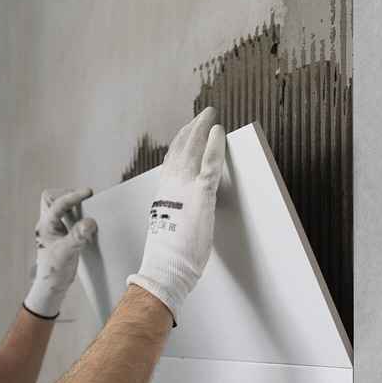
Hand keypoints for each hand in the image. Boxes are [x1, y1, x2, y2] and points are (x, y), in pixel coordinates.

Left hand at [24, 188, 97, 318]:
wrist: (51, 286)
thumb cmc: (54, 272)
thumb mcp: (67, 253)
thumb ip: (77, 237)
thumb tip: (89, 222)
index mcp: (45, 226)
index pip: (57, 204)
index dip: (72, 196)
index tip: (88, 193)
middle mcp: (47, 224)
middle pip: (50, 198)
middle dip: (67, 194)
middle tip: (83, 198)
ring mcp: (53, 228)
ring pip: (57, 205)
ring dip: (71, 203)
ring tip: (85, 207)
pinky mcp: (61, 233)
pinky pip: (66, 215)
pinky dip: (76, 213)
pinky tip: (85, 221)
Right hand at [126, 107, 225, 321]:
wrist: (166, 267)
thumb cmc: (168, 257)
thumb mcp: (168, 230)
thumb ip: (174, 216)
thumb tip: (180, 218)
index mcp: (163, 195)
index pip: (170, 162)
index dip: (179, 145)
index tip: (185, 133)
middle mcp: (170, 186)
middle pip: (180, 150)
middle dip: (191, 130)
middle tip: (201, 116)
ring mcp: (184, 188)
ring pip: (193, 150)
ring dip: (201, 130)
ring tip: (209, 116)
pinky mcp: (200, 194)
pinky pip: (209, 163)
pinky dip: (214, 145)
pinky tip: (218, 132)